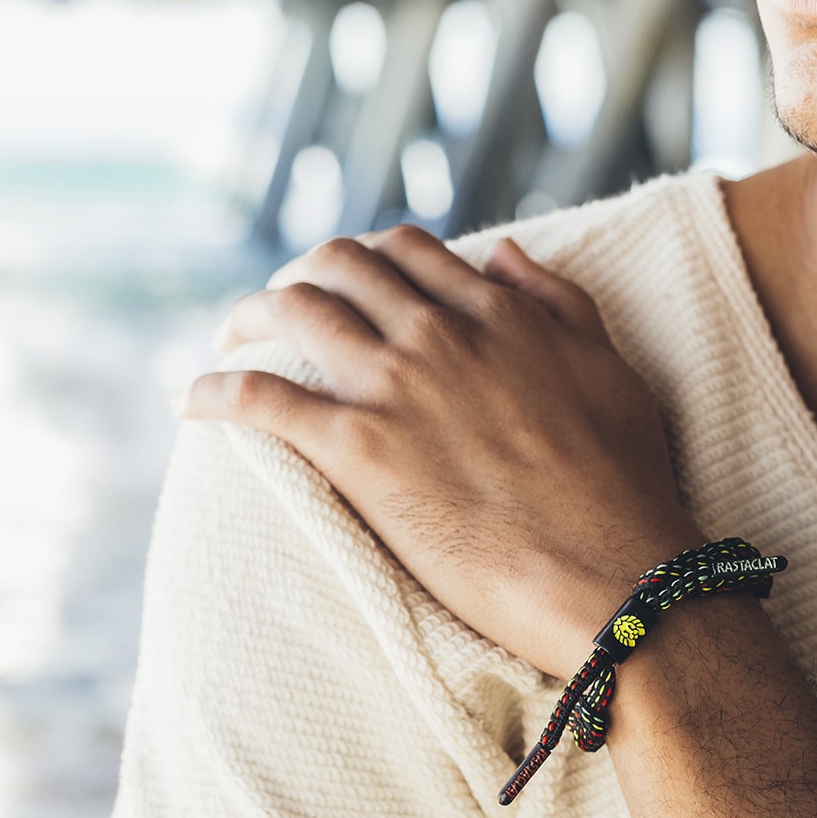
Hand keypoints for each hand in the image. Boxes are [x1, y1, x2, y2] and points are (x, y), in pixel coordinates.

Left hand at [174, 226, 701, 676]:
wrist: (613, 567)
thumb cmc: (623, 478)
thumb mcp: (611, 367)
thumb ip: (558, 300)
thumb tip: (502, 250)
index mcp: (496, 313)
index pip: (407, 252)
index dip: (364, 258)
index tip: (346, 283)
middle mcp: (440, 334)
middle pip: (339, 266)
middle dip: (299, 273)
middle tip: (280, 307)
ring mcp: (397, 387)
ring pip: (292, 313)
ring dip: (247, 316)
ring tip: (230, 341)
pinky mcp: (361, 450)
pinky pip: (262, 399)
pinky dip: (216, 392)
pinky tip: (192, 402)